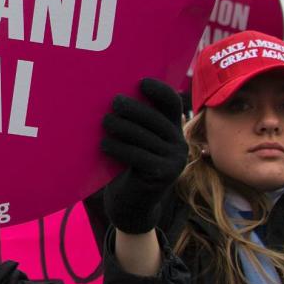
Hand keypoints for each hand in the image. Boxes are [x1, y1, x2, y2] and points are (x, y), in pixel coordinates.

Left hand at [101, 78, 186, 234]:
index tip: (141, 82)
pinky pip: (137, 155)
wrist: (133, 202)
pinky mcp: (163, 175)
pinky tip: (104, 145)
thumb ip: (134, 121)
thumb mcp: (135, 139)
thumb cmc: (128, 163)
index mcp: (173, 129)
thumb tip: (114, 95)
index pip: (171, 103)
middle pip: (154, 118)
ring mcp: (174, 160)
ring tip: (105, 122)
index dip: (159, 90)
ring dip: (121, 127)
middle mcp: (179, 143)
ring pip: (143, 136)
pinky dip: (118, 148)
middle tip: (113, 103)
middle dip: (133, 108)